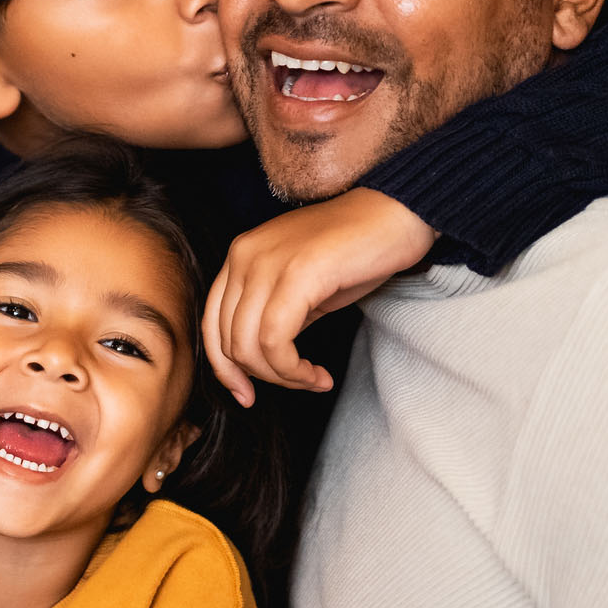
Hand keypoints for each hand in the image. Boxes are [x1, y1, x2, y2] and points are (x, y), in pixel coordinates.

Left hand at [203, 188, 436, 405]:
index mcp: (240, 256)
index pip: (211, 323)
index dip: (225, 368)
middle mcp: (244, 256)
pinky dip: (293, 369)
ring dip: (283, 376)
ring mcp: (267, 262)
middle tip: (299, 383)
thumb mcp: (302, 288)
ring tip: (313, 379)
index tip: (248, 394)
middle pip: (228, 341)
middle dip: (262, 377)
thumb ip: (274, 317)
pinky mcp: (296, 274)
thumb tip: (261, 363)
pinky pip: (276, 340)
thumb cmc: (355, 251)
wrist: (396, 214)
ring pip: (249, 346)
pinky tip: (318, 374)